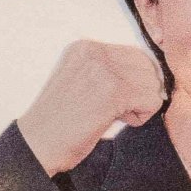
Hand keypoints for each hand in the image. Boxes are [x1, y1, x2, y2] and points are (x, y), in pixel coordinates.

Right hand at [15, 39, 168, 177]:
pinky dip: (140, 116)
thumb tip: (147, 75)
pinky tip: (117, 121)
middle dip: (140, 90)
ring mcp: (104, 70)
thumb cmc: (59, 121)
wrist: (38, 143)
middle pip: (146, 66)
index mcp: (85, 47)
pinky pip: (152, 100)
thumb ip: (106, 71)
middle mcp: (95, 52)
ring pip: (152, 84)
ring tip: (115, 115)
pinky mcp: (114, 91)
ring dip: (140, 104)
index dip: (134, 80)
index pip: (133, 54)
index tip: (115, 98)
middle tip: (118, 109)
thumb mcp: (80, 80)